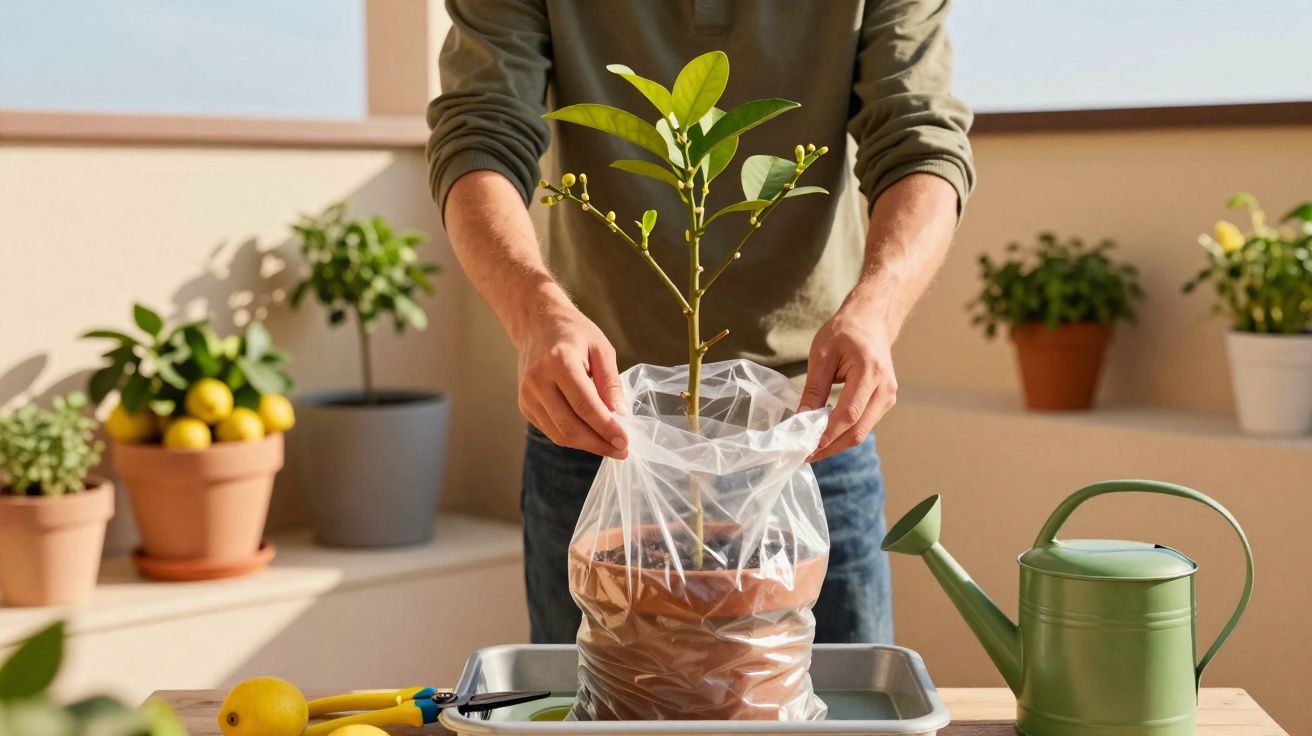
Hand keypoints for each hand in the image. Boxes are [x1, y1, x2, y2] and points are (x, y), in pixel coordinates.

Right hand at [514, 302, 627, 458]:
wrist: (537, 323)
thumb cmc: (573, 333)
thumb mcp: (601, 348)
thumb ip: (611, 382)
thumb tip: (621, 415)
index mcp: (559, 362)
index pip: (584, 405)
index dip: (605, 428)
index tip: (625, 442)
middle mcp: (537, 381)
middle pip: (569, 426)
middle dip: (598, 443)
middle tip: (621, 450)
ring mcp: (527, 395)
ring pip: (559, 434)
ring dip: (587, 445)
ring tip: (609, 446)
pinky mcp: (525, 405)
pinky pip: (551, 430)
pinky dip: (572, 437)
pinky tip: (590, 435)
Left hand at [798, 301, 897, 462]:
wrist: (871, 320)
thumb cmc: (845, 331)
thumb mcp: (822, 355)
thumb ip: (813, 389)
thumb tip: (802, 419)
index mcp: (870, 372)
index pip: (849, 414)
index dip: (827, 434)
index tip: (806, 447)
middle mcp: (885, 388)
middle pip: (858, 430)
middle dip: (830, 447)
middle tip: (804, 456)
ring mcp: (888, 396)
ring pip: (862, 431)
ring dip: (837, 443)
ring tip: (811, 449)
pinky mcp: (885, 401)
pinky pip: (864, 424)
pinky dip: (844, 433)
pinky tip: (825, 436)